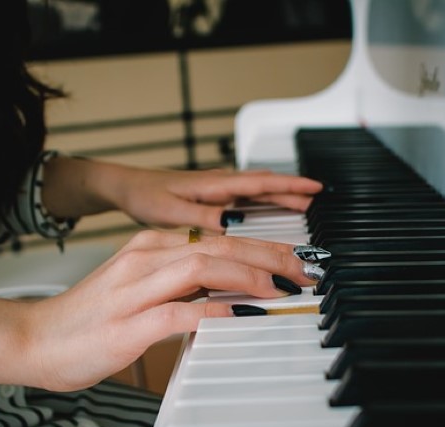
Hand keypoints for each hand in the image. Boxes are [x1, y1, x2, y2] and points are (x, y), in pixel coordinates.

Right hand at [24, 230, 315, 391]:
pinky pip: (177, 312)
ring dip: (248, 275)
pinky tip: (241, 316)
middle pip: (217, 245)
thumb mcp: (139, 287)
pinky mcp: (126, 324)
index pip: (215, 238)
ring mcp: (133, 289)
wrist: (34, 338)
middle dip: (267, 253)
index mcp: (148, 247)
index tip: (293, 257)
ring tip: (281, 287)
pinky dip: (213, 312)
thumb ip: (179, 283)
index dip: (261, 245)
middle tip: (303, 268)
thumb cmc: (89, 318)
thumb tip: (226, 290)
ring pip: (200, 267)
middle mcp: (143, 258)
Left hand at [109, 166, 321, 232]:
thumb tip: (234, 227)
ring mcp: (217, 189)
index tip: (315, 189)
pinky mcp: (211, 196)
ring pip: (257, 189)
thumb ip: (203, 218)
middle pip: (265, 185)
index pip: (261, 182)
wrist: (126, 187)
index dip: (290, 185)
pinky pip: (246, 195)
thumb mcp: (172, 212)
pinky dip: (263, 199)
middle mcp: (220, 183)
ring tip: (303, 204)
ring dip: (280, 194)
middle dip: (293, 191)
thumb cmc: (145, 196)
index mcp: (215, 185)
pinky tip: (267, 208)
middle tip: (318, 200)